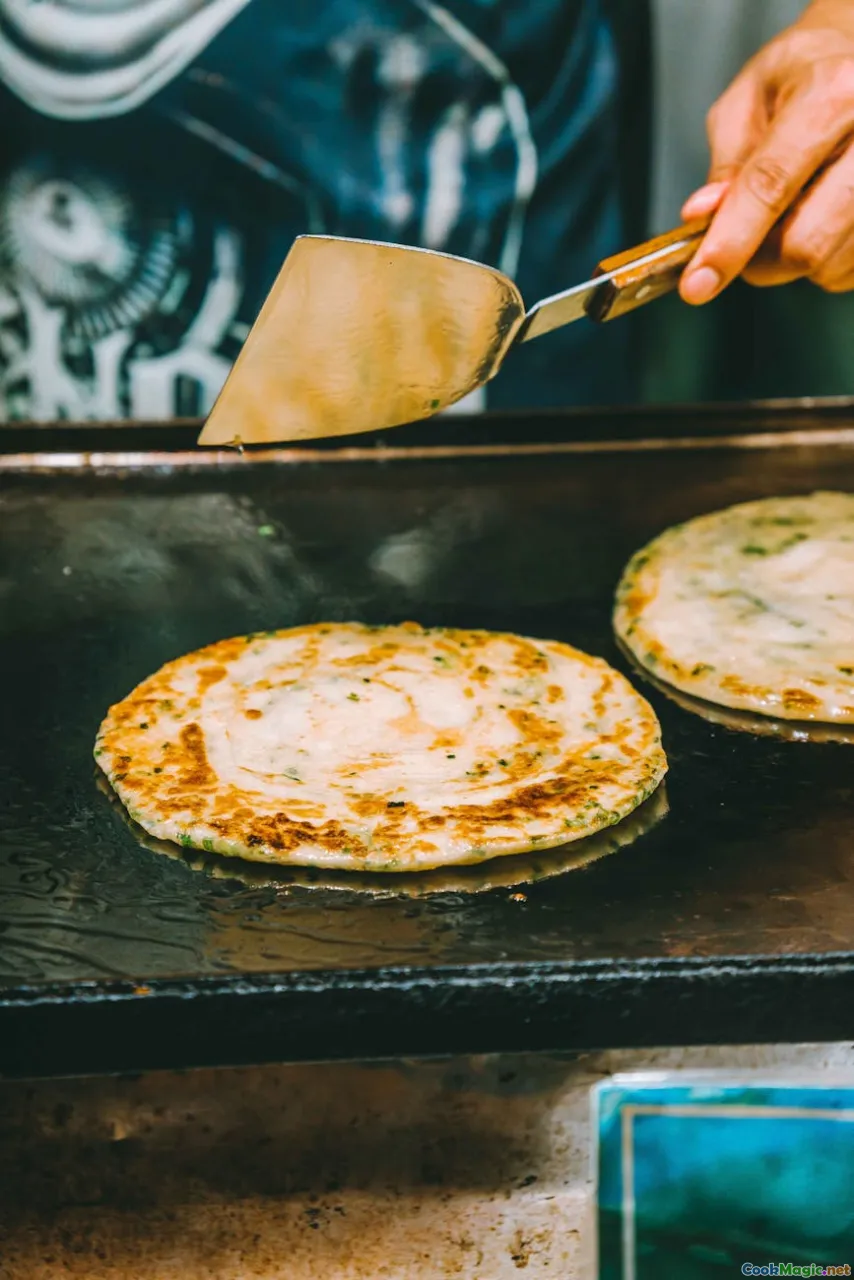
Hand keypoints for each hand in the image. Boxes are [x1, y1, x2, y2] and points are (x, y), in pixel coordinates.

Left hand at [679, 0, 853, 303]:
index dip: (729, 243)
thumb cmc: (804, 77)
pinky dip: (826, 261)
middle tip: (746, 241)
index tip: (697, 284)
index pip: (771, 186)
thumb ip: (726, 162)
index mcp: (831, 95)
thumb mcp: (748, 99)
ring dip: (795, 262)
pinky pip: (851, 271)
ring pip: (831, 266)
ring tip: (794, 214)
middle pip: (807, 244)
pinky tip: (823, 219)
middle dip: (762, 261)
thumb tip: (705, 217)